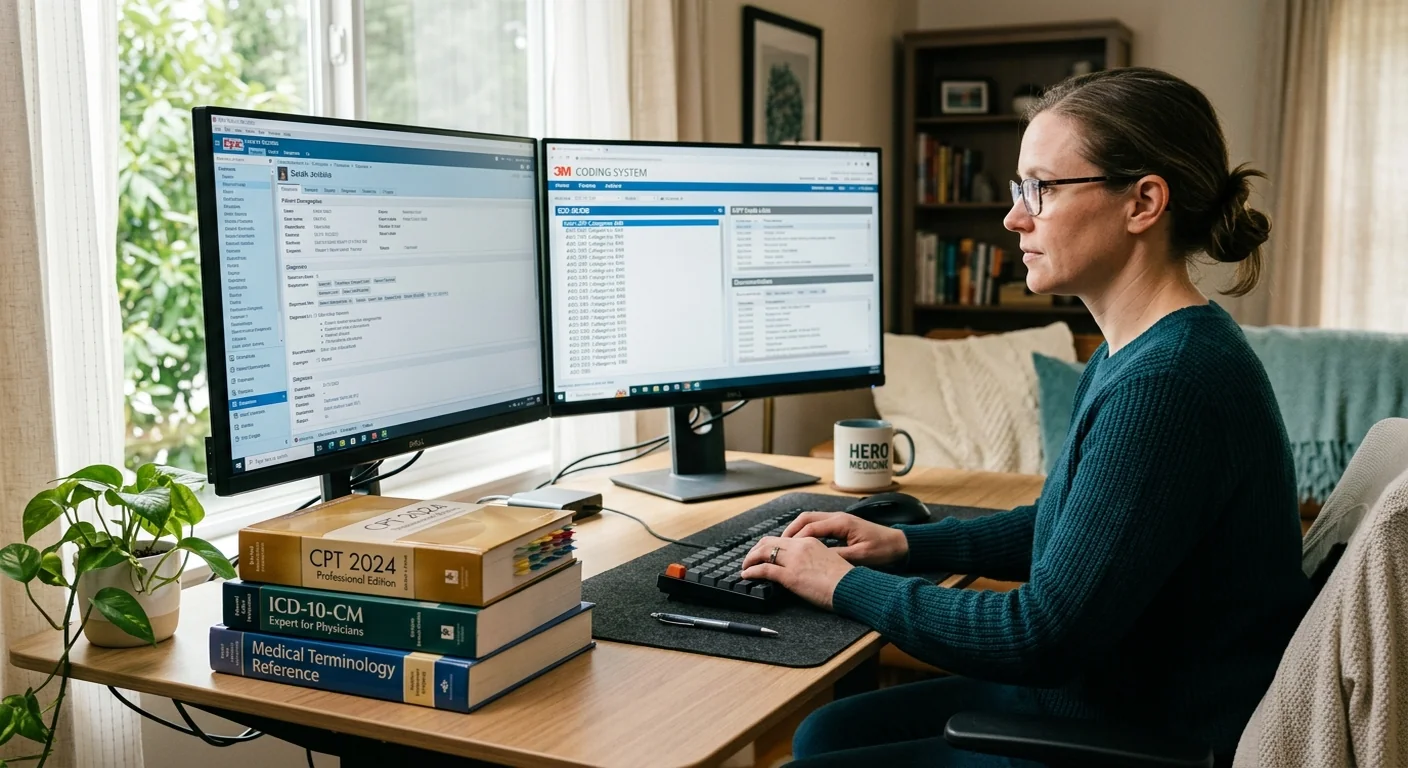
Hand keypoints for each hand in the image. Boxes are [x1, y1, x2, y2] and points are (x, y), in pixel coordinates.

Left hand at [741, 536, 852, 609]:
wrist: (852, 587)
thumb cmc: (845, 579)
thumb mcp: (828, 560)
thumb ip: (812, 558)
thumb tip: (802, 566)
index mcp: (810, 541)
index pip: (782, 538)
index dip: (768, 545)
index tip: (763, 552)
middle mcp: (800, 546)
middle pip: (769, 542)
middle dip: (755, 550)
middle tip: (749, 559)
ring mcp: (794, 560)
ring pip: (763, 552)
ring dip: (750, 559)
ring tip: (745, 567)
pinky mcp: (790, 576)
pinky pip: (764, 569)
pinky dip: (752, 571)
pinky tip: (747, 575)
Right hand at [780, 512, 908, 567]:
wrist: (899, 544)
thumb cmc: (883, 549)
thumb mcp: (860, 556)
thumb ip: (838, 557)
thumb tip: (817, 560)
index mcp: (841, 522)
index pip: (810, 527)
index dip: (795, 539)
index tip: (784, 550)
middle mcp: (837, 517)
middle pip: (805, 518)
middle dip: (790, 531)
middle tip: (778, 545)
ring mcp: (838, 520)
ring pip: (810, 520)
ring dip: (796, 530)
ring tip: (786, 545)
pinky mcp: (841, 525)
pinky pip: (817, 525)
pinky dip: (806, 532)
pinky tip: (802, 544)